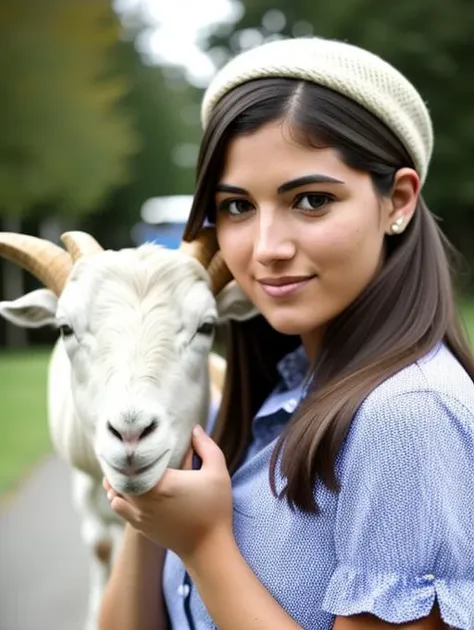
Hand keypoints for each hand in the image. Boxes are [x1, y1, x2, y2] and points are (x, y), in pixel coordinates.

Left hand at [104, 425, 233, 564]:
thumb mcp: (217, 473)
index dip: (126, 450)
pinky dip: (120, 498)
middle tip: (124, 451)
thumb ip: (206, 446)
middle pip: (116, 479)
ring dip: (116, 483)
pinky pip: (120, 509)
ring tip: (126, 472)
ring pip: (113, 496)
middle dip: (118, 465)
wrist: (209, 549)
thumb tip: (194, 428)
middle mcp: (144, 500)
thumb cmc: (215, 509)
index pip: (130, 463)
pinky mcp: (140, 527)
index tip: (128, 439)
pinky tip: (132, 490)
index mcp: (160, 483)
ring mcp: (140, 516)